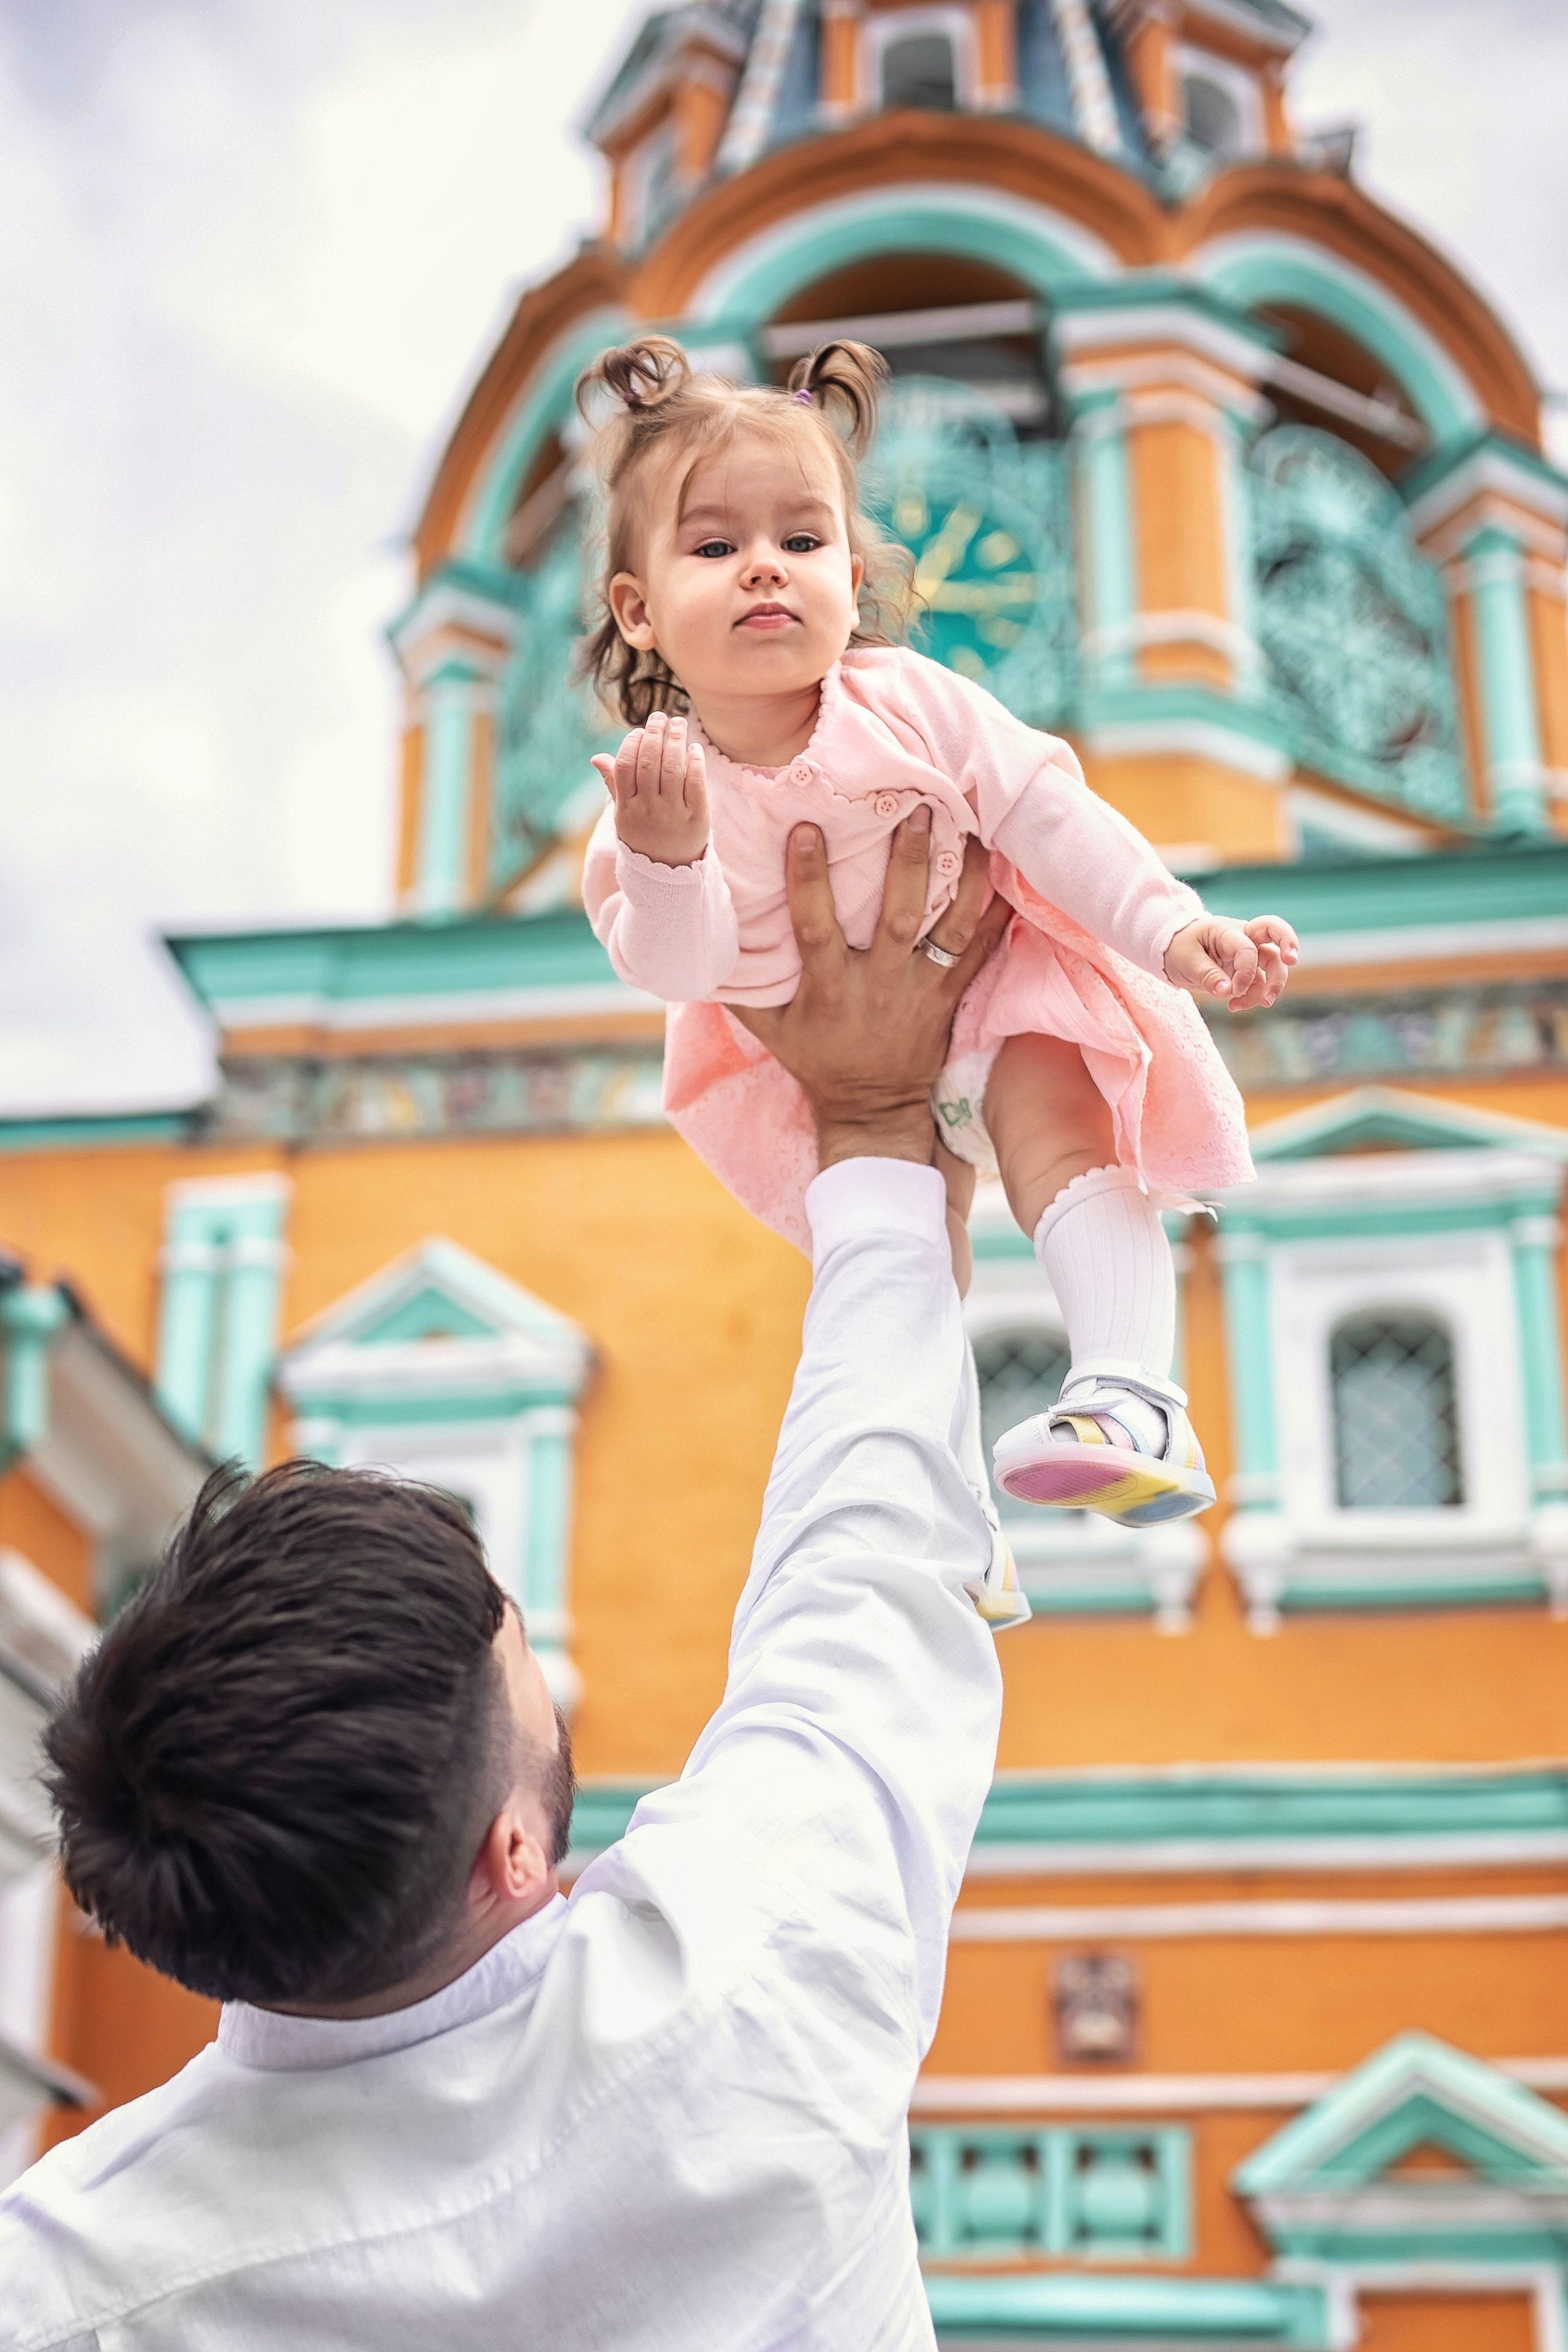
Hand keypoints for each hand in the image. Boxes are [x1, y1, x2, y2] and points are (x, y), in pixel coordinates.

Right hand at [592, 711, 707, 867]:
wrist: (669, 869)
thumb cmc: (644, 833)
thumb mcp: (624, 813)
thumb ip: (614, 784)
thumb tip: (597, 758)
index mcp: (627, 807)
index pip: (625, 766)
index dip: (631, 743)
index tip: (639, 730)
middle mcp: (649, 809)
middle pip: (649, 763)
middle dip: (654, 734)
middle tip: (659, 717)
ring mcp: (673, 813)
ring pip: (672, 768)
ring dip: (675, 740)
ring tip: (678, 724)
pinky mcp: (697, 816)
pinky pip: (696, 782)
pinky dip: (695, 761)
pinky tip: (694, 748)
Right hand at [732, 811, 1010, 1167]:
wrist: (872, 1109)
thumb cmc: (816, 1059)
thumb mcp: (769, 1029)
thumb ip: (740, 985)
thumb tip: (703, 941)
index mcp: (830, 990)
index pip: (816, 928)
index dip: (809, 880)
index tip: (806, 829)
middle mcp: (879, 986)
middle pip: (896, 919)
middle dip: (907, 863)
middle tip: (919, 808)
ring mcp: (921, 991)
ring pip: (949, 929)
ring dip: (962, 879)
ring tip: (972, 827)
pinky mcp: (951, 997)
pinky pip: (980, 952)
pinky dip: (996, 915)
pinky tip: (1007, 872)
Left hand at [1164, 914, 1298, 1011]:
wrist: (1171, 951)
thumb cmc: (1177, 947)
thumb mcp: (1185, 959)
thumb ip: (1207, 974)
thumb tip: (1226, 991)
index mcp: (1228, 931)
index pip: (1248, 948)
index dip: (1246, 972)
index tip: (1233, 990)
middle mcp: (1244, 938)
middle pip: (1276, 935)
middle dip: (1288, 945)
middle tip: (1292, 961)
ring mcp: (1249, 954)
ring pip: (1274, 965)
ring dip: (1273, 985)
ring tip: (1264, 1004)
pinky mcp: (1247, 970)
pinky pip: (1260, 984)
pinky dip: (1252, 998)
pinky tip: (1234, 1007)